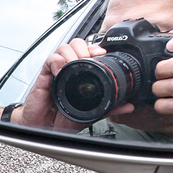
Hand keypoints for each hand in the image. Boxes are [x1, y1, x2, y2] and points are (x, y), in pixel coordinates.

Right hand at [16, 38, 133, 130]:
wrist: (44, 128)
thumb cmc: (61, 120)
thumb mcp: (89, 114)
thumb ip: (108, 109)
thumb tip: (127, 106)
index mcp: (80, 76)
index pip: (88, 52)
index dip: (94, 48)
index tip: (102, 53)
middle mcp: (68, 71)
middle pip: (76, 44)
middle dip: (83, 47)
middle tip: (87, 59)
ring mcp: (56, 72)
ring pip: (63, 48)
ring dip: (71, 52)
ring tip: (74, 64)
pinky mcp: (44, 76)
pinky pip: (49, 60)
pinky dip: (56, 61)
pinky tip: (60, 71)